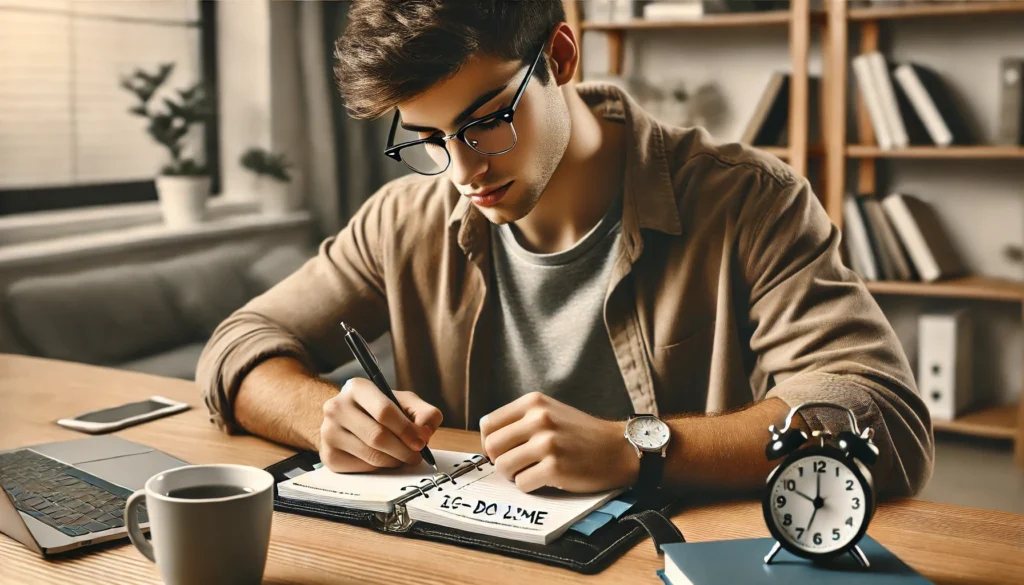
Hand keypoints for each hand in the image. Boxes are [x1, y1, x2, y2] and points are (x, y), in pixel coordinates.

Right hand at [319, 378, 442, 472]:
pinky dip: (379, 468)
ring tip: (402, 457)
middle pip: (377, 436)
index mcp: (356, 388)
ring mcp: (328, 433)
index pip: (384, 411)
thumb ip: (423, 412)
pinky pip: (362, 468)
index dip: (406, 429)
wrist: (346, 421)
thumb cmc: (379, 410)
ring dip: (394, 461)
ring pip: (371, 455)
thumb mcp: (404, 402)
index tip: (421, 442)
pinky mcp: (329, 456)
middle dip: (403, 450)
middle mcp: (336, 408)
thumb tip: (425, 433)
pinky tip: (383, 459)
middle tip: (416, 456)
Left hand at [479, 392, 637, 493]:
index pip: (488, 424)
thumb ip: (521, 421)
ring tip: (534, 472)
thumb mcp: (551, 412)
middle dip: (501, 461)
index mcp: (534, 402)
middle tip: (518, 466)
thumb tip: (488, 444)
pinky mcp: (554, 467)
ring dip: (515, 475)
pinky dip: (531, 486)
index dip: (490, 443)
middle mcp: (538, 418)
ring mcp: (546, 442)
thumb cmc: (582, 435)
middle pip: (492, 447)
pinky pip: (522, 484)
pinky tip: (548, 479)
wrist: (618, 449)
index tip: (503, 452)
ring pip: (503, 467)